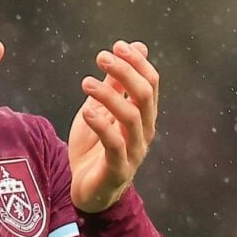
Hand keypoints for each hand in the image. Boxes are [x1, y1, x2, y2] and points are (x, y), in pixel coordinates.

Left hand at [68, 40, 159, 212]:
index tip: (116, 46)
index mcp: (143, 116)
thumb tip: (135, 47)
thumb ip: (116, 83)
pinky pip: (115, 145)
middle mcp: (144, 132)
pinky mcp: (118, 169)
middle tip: (102, 57)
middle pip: (144, 96)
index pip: (150, 84)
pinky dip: (101, 125)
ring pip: (131, 117)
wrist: (86, 190)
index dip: (137, 62)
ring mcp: (134, 152)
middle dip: (125, 72)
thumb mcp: (101, 109)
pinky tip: (87, 110)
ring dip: (109, 95)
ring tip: (86, 82)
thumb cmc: (95, 148)